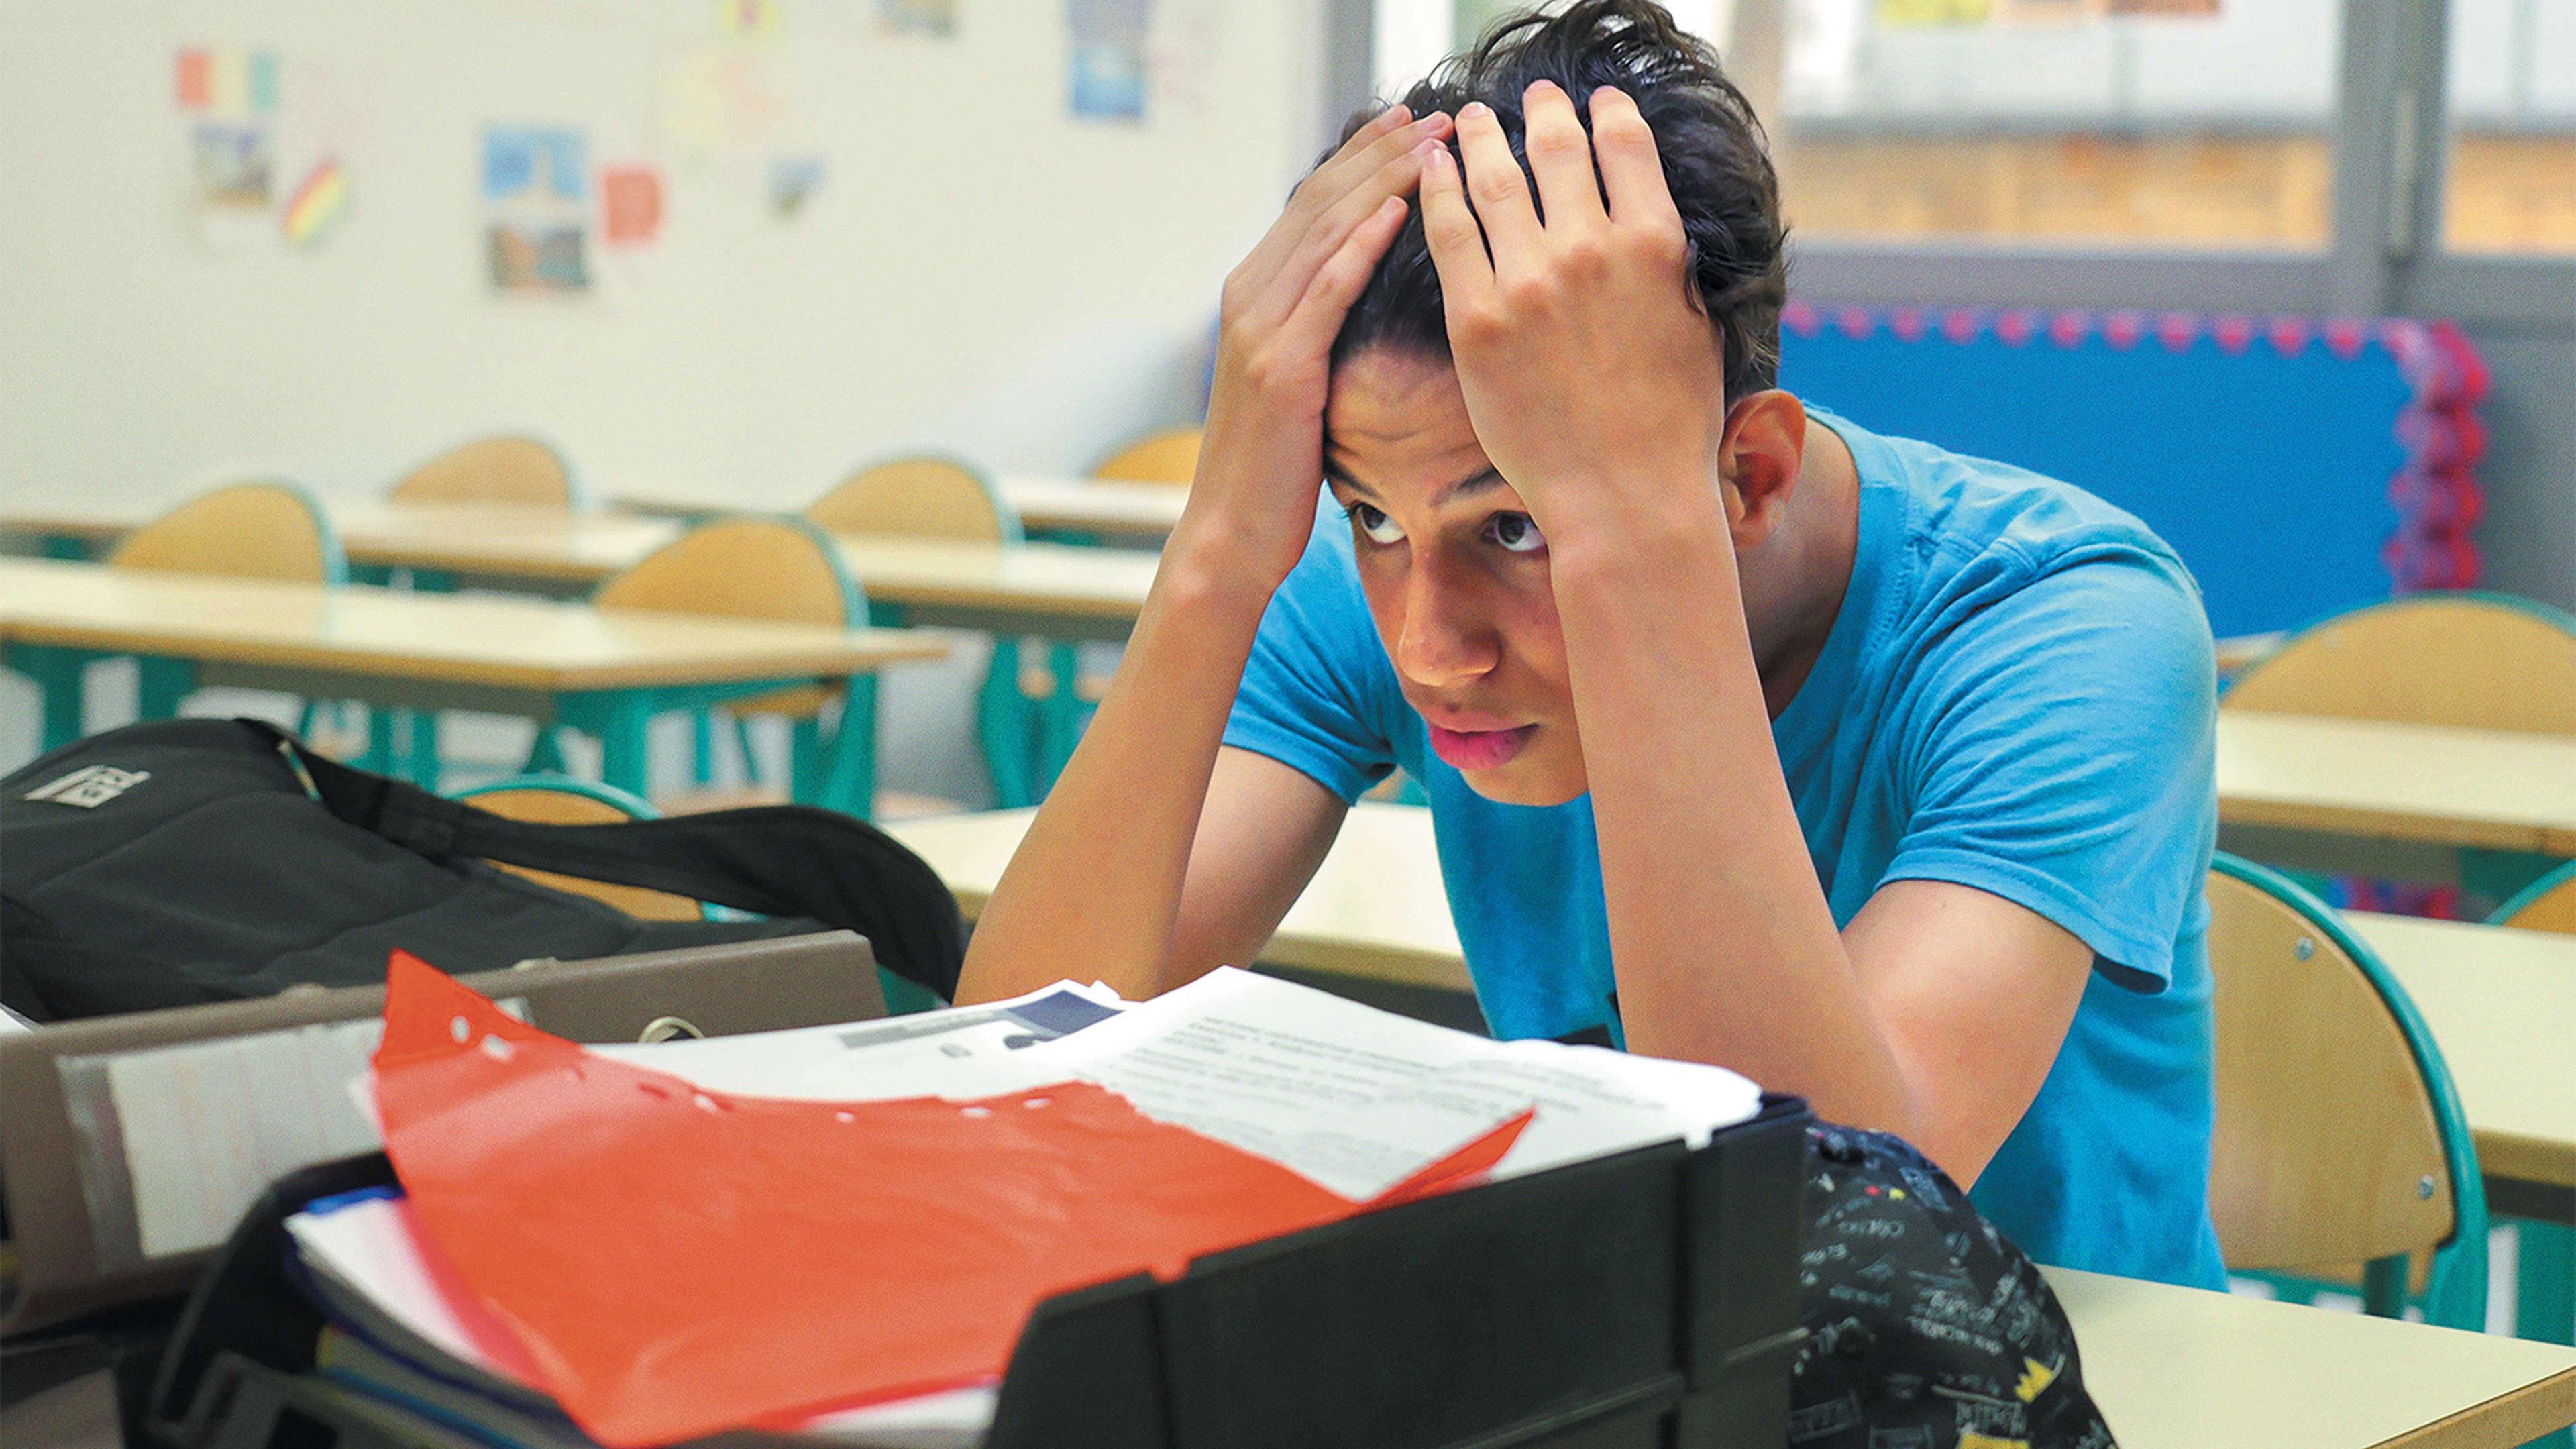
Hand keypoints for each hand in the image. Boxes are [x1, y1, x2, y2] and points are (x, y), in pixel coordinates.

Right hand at [1184, 105, 1453, 591]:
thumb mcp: (1299, 379)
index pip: (1313, 205)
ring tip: (1429, 145)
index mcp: (1253, 295)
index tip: (1410, 123)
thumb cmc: (1277, 467)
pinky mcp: (1279, 368)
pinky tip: (1396, 212)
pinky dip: (1360, 247)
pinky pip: (1325, 293)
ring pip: (1324, 235)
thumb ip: (1320, 326)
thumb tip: (1371, 289)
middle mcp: (1248, 299)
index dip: (1361, 158)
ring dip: (1380, 183)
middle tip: (1431, 115)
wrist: (1232, 533)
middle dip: (1377, 154)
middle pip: (1319, 203)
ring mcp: (1258, 331)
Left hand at [1417, 84, 1727, 544]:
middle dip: (1543, 111)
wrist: (1624, 497)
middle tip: (1530, 96)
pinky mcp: (1477, 320)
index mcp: (1656, 243)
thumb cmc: (1671, 423)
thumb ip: (1670, 263)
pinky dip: (1438, 190)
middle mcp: (1591, 249)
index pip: (1627, 144)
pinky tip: (1432, 170)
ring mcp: (1528, 283)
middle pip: (1558, 148)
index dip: (1607, 111)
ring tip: (1468, 120)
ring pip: (1495, 179)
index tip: (1595, 100)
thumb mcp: (1695, 323)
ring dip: (1481, 138)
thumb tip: (1653, 220)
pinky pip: (1448, 234)